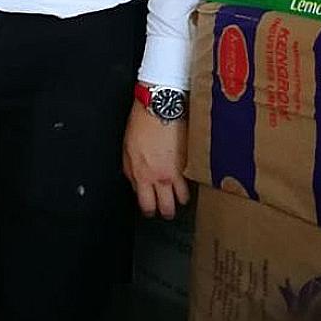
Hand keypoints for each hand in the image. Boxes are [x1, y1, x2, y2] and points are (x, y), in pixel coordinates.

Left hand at [122, 100, 190, 217]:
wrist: (160, 108)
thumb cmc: (141, 124)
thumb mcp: (127, 149)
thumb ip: (131, 170)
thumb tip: (137, 184)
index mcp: (141, 174)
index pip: (146, 205)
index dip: (149, 210)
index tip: (150, 210)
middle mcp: (160, 177)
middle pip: (167, 208)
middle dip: (167, 212)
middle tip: (167, 209)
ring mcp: (177, 172)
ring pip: (183, 199)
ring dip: (180, 199)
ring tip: (179, 196)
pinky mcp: (191, 164)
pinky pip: (193, 183)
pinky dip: (191, 185)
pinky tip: (189, 181)